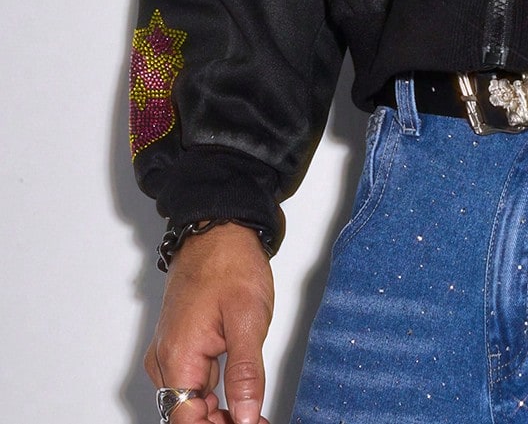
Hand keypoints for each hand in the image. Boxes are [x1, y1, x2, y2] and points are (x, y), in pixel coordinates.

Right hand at [144, 224, 274, 423]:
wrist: (219, 228)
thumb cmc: (230, 263)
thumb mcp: (248, 319)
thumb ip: (246, 373)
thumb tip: (245, 416)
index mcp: (178, 357)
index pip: (187, 420)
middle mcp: (166, 359)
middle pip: (187, 414)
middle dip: (221, 420)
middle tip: (256, 418)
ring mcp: (170, 351)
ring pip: (189, 401)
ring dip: (217, 412)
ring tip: (252, 411)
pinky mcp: (180, 343)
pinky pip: (191, 382)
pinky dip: (213, 394)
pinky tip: (238, 394)